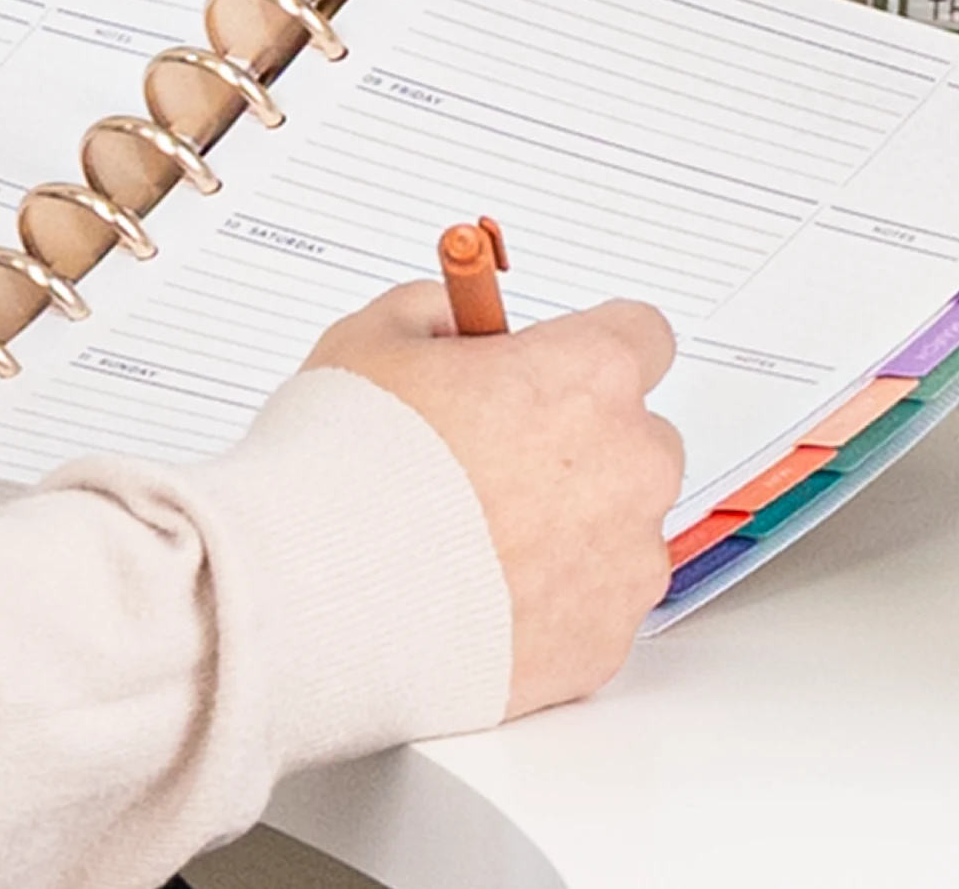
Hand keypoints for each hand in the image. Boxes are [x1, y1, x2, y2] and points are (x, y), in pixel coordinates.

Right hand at [298, 277, 680, 716]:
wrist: (317, 600)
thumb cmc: (344, 473)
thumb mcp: (367, 342)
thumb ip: (431, 316)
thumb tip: (455, 326)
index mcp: (589, 376)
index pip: (641, 336)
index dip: (582, 352)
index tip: (543, 372)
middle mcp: (632, 465)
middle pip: (637, 440)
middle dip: (577, 449)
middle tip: (489, 466)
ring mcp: (626, 560)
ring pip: (619, 532)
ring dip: (567, 531)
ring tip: (470, 549)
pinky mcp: (604, 641)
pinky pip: (594, 610)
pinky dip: (550, 605)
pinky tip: (475, 602)